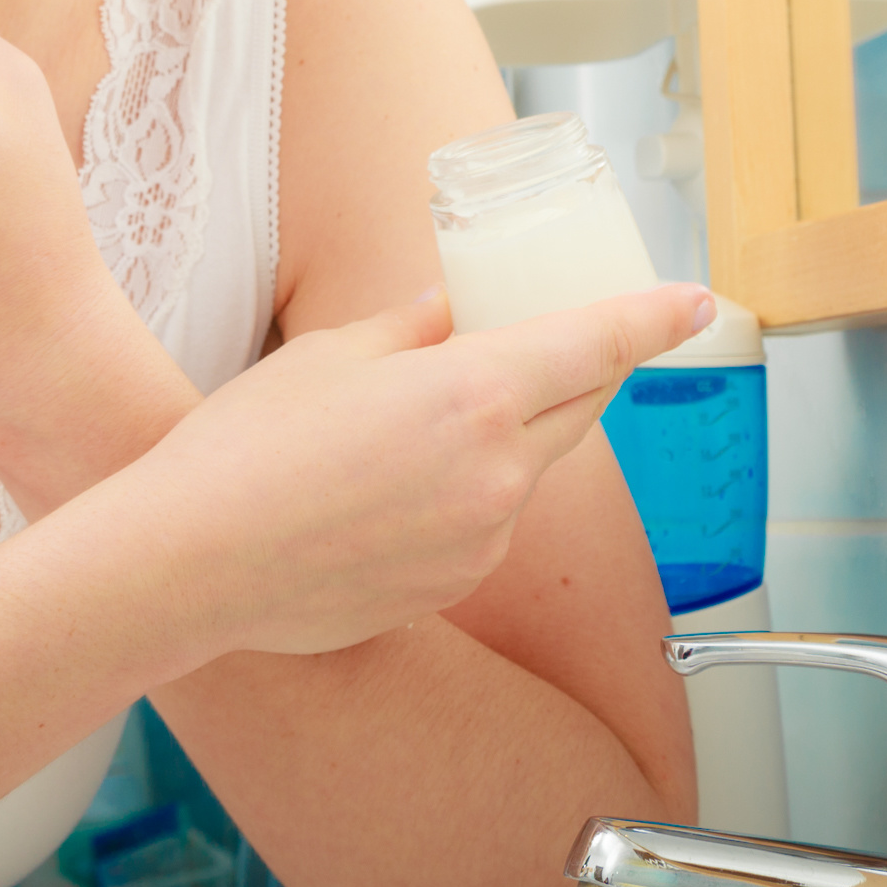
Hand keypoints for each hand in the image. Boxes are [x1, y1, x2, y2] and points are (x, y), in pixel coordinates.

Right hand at [111, 281, 715, 659]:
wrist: (189, 564)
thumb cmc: (246, 448)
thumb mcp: (332, 356)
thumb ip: (412, 325)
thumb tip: (451, 308)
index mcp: (473, 394)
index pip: (598, 346)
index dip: (656, 318)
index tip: (697, 300)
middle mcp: (497, 471)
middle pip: (581, 408)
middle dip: (584, 371)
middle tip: (563, 340)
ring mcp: (482, 539)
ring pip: (530, 469)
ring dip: (510, 437)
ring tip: (419, 427)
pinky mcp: (455, 586)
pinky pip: (490, 524)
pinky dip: (470, 494)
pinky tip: (394, 489)